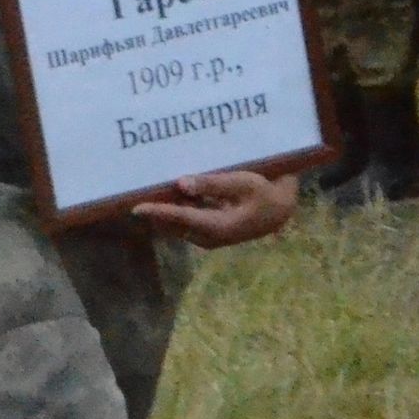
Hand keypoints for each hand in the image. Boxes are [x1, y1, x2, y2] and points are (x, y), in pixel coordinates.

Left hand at [133, 170, 296, 247]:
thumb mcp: (242, 183)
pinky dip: (177, 207)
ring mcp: (209, 234)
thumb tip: (180, 184)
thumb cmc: (265, 193)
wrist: (283, 207)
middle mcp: (208, 235)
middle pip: (173, 223)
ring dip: (165, 208)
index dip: (156, 212)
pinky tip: (171, 190)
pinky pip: (187, 219)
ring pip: (178, 222)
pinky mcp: (211, 228)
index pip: (179, 218)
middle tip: (135, 191)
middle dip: (155, 209)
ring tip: (148, 188)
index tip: (135, 207)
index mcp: (216, 226)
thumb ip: (211, 184)